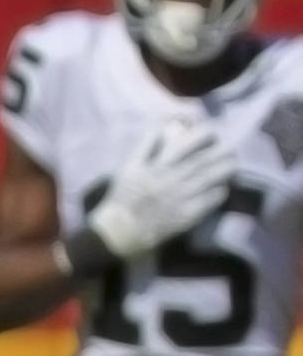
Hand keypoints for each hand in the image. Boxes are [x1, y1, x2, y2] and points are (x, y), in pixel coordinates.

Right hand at [88, 118, 235, 257]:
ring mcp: (180, 198)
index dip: (202, 135)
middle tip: (231, 147)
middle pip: (202, 161)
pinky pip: (208, 201)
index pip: (184, 144)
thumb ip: (147, 145)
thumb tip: (170, 126)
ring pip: (209, 179)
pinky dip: (218, 192)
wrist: (123, 229)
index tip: (212, 132)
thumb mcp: (130, 166)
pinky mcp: (187, 215)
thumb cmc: (125, 195)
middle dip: (220, 151)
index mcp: (156, 166)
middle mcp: (170, 179)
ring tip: (233, 164)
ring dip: (225, 169)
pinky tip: (222, 188)